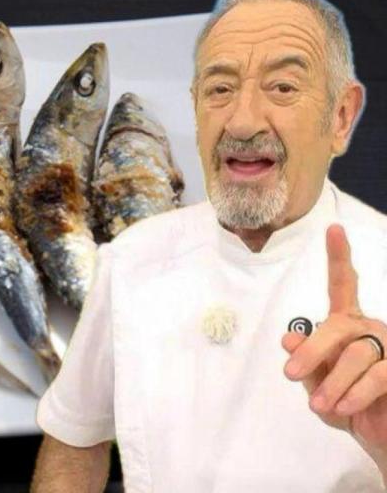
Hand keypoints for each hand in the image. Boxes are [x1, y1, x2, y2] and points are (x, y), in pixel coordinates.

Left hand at [282, 224, 386, 461]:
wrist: (375, 437)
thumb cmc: (344, 405)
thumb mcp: (317, 385)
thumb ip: (306, 363)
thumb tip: (289, 339)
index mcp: (347, 323)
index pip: (343, 286)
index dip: (339, 258)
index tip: (335, 229)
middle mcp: (370, 328)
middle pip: (337, 327)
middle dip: (313, 351)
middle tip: (289, 375)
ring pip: (357, 354)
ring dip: (333, 383)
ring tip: (320, 406)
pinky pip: (378, 376)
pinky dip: (355, 393)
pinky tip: (342, 408)